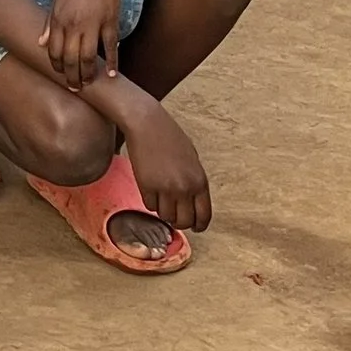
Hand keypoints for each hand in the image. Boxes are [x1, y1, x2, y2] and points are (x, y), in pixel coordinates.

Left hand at [40, 0, 126, 87]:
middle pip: (70, 59)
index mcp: (58, 18)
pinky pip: (110, 47)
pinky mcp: (110, 21)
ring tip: (88, 84)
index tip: (59, 74)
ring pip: (89, 57)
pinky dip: (112, 63)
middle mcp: (73, 24)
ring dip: (88, 74)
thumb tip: (41, 42)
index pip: (54, 50)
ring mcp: (93, 24)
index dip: (56, 65)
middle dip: (71, 76)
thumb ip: (49, 21)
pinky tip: (112, 75)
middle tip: (74, 88)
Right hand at [114, 94, 210, 234]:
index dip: (199, 225)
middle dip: (180, 221)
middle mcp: (184, 188)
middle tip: (174, 216)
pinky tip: (150, 190)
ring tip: (161, 200)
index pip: (204, 216)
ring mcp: (165, 188)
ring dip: (163, 211)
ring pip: (166, 216)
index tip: (195, 227)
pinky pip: (150, 206)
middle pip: (184, 221)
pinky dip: (150, 202)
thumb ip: (194, 182)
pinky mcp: (146, 186)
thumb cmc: (169, 137)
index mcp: (200, 182)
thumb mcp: (192, 160)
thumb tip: (191, 202)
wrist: (146, 124)